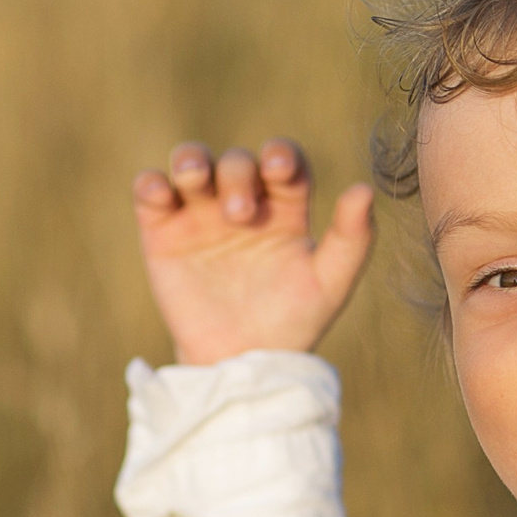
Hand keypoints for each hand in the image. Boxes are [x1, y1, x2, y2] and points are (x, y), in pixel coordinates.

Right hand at [132, 138, 374, 364]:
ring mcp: (201, 214)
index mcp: (285, 208)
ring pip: (192, 162)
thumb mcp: (330, 284)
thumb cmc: (293, 323)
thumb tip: (365, 189)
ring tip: (194, 178)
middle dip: (237, 176)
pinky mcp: (162, 232)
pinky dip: (150, 183)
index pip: (284, 162)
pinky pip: (150, 191)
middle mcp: (242, 202)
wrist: (242, 363)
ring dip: (191, 159)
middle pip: (236, 162)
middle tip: (240, 216)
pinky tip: (159, 193)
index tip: (281, 169)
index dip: (281, 154)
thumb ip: (353, 239)